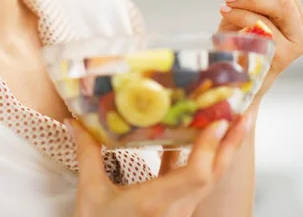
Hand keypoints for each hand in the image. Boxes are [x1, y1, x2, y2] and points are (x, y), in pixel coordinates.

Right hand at [68, 115, 251, 216]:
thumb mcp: (91, 194)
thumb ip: (87, 154)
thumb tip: (74, 120)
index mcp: (156, 202)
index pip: (196, 176)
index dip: (210, 148)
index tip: (218, 120)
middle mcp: (176, 207)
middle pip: (214, 174)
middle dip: (232, 142)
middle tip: (244, 111)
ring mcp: (180, 211)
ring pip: (211, 177)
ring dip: (223, 148)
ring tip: (231, 119)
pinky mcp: (177, 210)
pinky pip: (196, 180)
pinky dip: (201, 157)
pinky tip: (196, 136)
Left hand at [219, 0, 302, 98]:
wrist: (236, 69)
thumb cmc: (243, 33)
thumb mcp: (247, 1)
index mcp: (296, 3)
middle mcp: (302, 20)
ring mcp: (296, 38)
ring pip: (280, 5)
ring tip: (227, 0)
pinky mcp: (284, 54)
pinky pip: (264, 25)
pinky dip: (240, 15)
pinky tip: (226, 14)